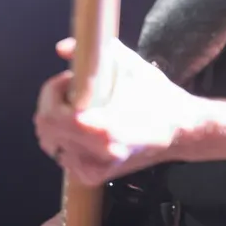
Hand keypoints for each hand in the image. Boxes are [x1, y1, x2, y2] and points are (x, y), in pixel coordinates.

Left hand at [33, 38, 202, 187]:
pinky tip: (83, 127)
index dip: (54, 91)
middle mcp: (97, 155)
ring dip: (56, 122)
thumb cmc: (157, 96)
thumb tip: (62, 48)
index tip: (70, 78)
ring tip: (80, 108)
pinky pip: (62, 155)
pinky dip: (64, 138)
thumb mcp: (130, 65)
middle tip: (72, 91)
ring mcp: (94, 170)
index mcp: (105, 130)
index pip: (53, 116)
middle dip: (51, 105)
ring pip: (51, 143)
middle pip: (46, 131)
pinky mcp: (92, 176)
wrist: (179, 130)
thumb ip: (95, 53)